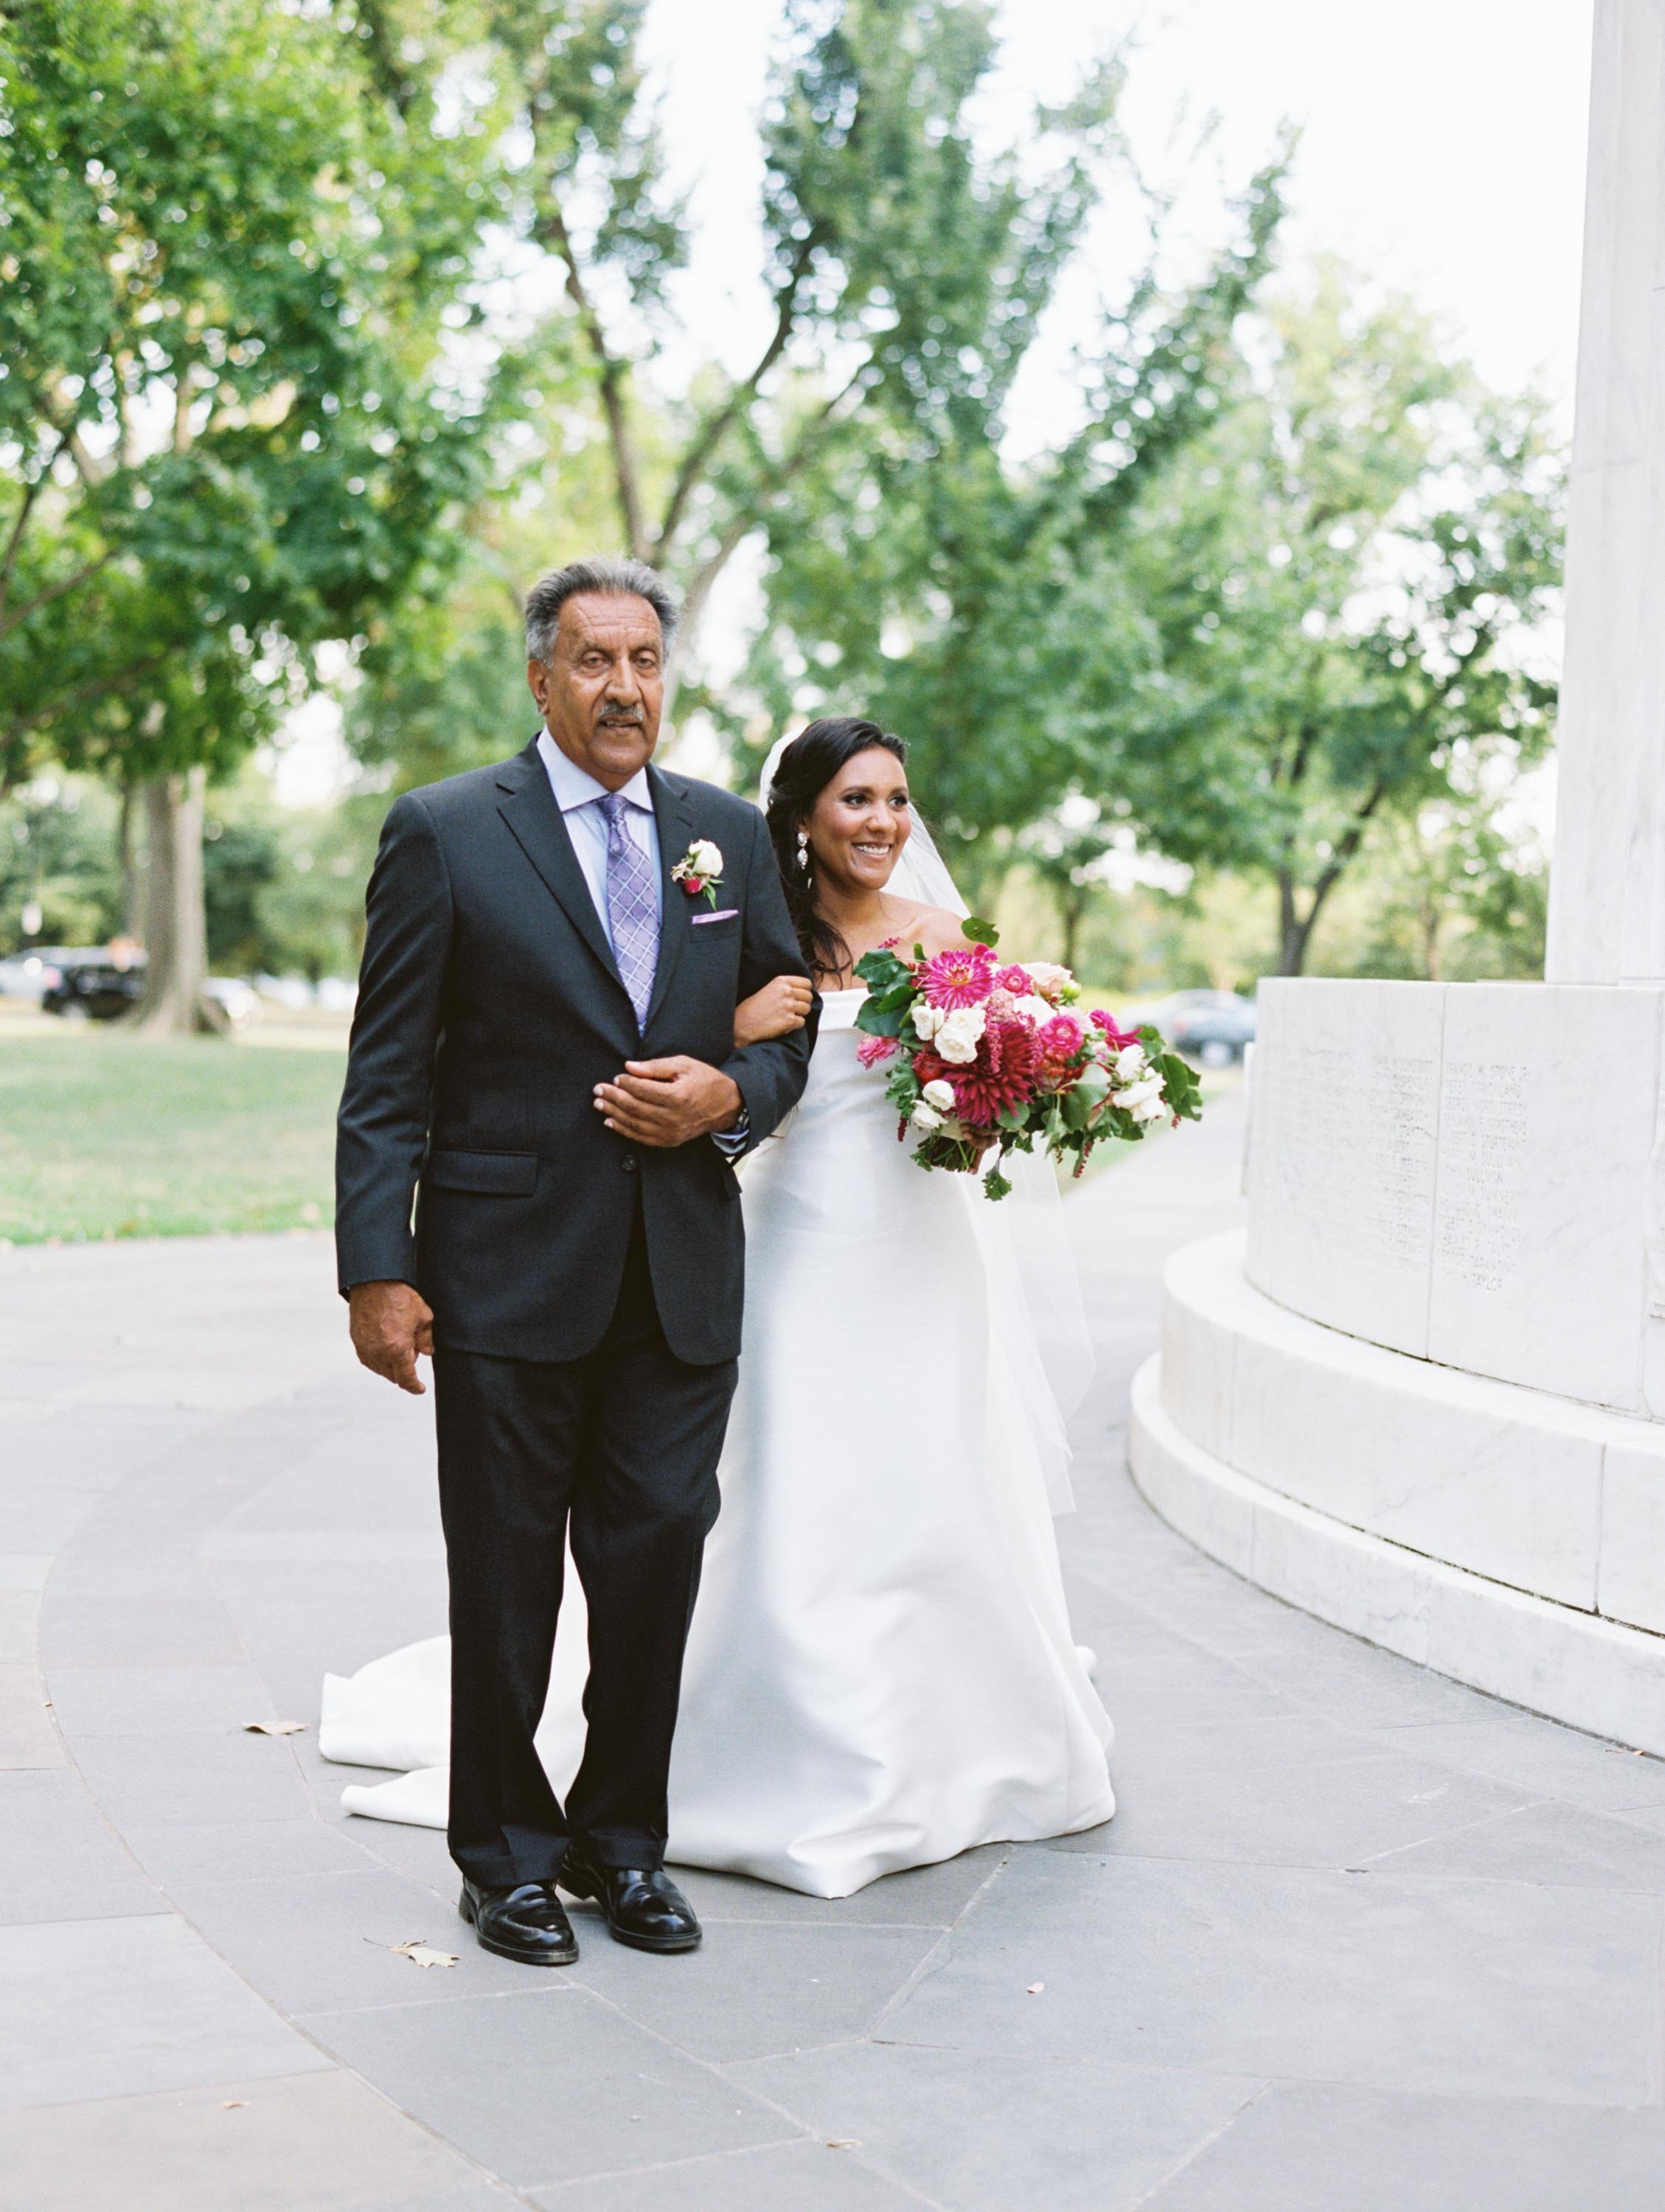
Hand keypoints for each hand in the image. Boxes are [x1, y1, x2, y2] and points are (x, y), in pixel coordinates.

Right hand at [348, 1280, 433, 1394]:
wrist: (375, 1281)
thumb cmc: (401, 1296)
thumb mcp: (424, 1317)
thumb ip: (426, 1339)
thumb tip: (427, 1353)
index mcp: (397, 1350)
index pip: (406, 1379)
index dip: (414, 1387)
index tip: (420, 1389)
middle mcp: (378, 1353)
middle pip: (392, 1376)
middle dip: (404, 1373)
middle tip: (413, 1356)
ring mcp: (365, 1347)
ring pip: (379, 1369)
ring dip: (391, 1367)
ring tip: (400, 1350)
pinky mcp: (356, 1340)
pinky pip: (368, 1359)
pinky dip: (378, 1360)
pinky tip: (385, 1351)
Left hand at [594, 1056, 742, 1148]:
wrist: (726, 1105)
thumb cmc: (705, 1080)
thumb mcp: (684, 1065)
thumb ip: (655, 1066)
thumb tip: (629, 1067)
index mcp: (677, 1096)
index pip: (642, 1089)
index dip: (625, 1083)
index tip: (615, 1077)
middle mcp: (673, 1117)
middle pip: (634, 1107)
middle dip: (613, 1097)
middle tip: (598, 1089)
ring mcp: (671, 1132)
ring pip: (634, 1124)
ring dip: (613, 1113)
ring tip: (599, 1103)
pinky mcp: (670, 1140)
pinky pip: (641, 1138)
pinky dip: (623, 1130)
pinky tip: (610, 1122)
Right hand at [733, 974, 813, 1047]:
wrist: (742, 1023)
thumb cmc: (753, 1007)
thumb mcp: (769, 989)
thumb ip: (786, 987)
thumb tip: (803, 992)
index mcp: (781, 981)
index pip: (806, 983)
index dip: (805, 991)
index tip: (800, 997)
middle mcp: (786, 991)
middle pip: (808, 996)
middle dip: (803, 1003)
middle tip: (793, 1009)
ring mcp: (789, 1006)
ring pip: (807, 1009)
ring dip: (799, 1014)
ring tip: (787, 1016)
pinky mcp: (789, 1020)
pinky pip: (802, 1022)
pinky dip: (795, 1025)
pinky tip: (783, 1024)